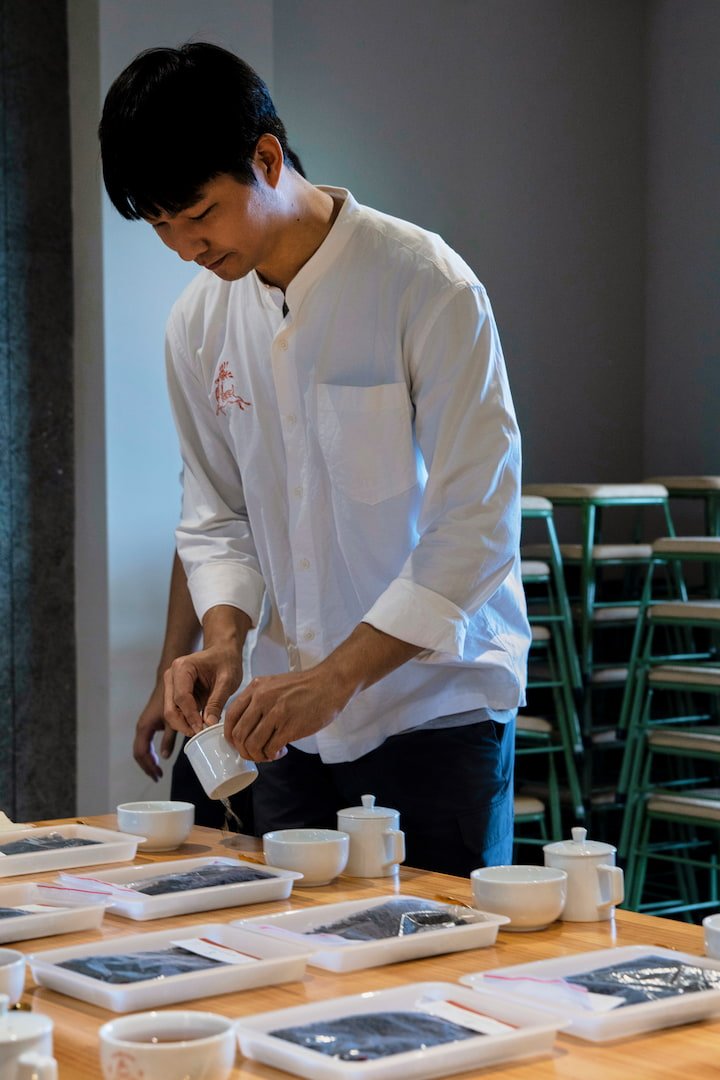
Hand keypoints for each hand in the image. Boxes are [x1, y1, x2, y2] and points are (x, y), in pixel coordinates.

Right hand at [133, 681, 176, 780]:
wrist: (176, 672)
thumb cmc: (179, 692)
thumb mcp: (178, 716)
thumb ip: (172, 733)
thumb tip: (166, 755)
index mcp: (146, 724)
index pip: (141, 752)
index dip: (150, 765)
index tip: (159, 775)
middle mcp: (143, 724)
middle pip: (139, 752)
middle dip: (147, 766)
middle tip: (157, 778)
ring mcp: (147, 723)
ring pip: (143, 747)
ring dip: (149, 761)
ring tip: (158, 773)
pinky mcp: (153, 721)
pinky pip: (148, 741)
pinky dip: (153, 751)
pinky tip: (162, 757)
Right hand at [164, 643, 243, 735]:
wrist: (223, 652)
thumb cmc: (226, 661)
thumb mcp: (228, 680)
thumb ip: (217, 701)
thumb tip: (208, 724)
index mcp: (182, 667)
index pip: (181, 698)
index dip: (191, 716)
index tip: (202, 729)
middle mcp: (171, 675)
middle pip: (171, 708)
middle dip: (184, 724)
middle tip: (200, 734)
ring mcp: (171, 685)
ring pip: (171, 712)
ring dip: (184, 724)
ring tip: (202, 731)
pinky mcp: (175, 693)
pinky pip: (177, 712)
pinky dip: (186, 720)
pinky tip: (199, 725)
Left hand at [224, 668, 350, 761]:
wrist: (330, 682)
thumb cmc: (305, 686)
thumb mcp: (274, 684)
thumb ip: (258, 700)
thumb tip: (246, 726)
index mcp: (256, 688)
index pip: (230, 716)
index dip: (230, 735)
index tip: (237, 743)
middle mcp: (262, 699)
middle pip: (238, 734)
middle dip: (243, 750)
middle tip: (253, 754)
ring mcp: (276, 713)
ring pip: (252, 744)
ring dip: (257, 755)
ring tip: (268, 754)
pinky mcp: (290, 726)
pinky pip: (270, 748)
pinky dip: (272, 755)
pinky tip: (280, 751)